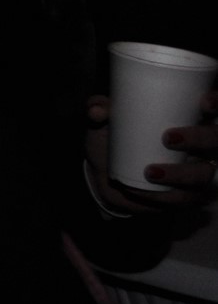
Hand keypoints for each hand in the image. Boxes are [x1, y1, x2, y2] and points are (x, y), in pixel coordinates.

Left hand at [85, 92, 217, 212]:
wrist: (105, 172)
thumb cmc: (113, 137)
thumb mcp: (104, 121)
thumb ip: (98, 109)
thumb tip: (98, 111)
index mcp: (188, 117)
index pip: (213, 107)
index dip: (217, 104)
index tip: (204, 103)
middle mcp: (200, 145)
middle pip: (216, 141)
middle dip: (199, 139)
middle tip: (168, 138)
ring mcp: (196, 171)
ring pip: (205, 175)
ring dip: (181, 174)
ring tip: (150, 172)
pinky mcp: (186, 195)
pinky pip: (186, 200)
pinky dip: (164, 197)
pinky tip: (143, 193)